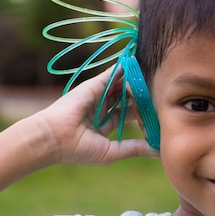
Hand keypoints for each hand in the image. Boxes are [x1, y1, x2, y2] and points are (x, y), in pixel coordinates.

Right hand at [32, 68, 158, 165]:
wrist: (54, 137)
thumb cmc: (79, 149)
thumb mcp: (112, 151)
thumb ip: (136, 148)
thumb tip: (158, 151)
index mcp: (105, 124)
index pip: (129, 114)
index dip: (143, 113)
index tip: (159, 112)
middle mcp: (102, 107)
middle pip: (128, 98)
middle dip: (143, 96)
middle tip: (161, 93)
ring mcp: (98, 94)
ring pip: (123, 85)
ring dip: (137, 81)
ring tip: (156, 77)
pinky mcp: (95, 84)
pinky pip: (114, 73)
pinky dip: (126, 67)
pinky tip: (140, 64)